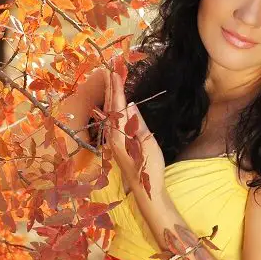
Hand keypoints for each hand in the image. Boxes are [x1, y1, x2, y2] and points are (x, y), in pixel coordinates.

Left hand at [100, 69, 165, 197]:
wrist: (146, 191)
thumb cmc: (149, 168)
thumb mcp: (148, 144)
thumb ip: (138, 124)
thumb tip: (131, 104)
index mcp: (119, 133)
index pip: (118, 105)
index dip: (117, 88)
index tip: (116, 72)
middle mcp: (113, 135)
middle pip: (111, 107)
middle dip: (112, 88)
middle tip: (111, 69)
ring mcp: (114, 140)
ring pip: (111, 113)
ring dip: (112, 96)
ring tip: (112, 81)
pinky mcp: (118, 144)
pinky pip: (113, 120)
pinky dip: (114, 108)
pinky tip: (115, 104)